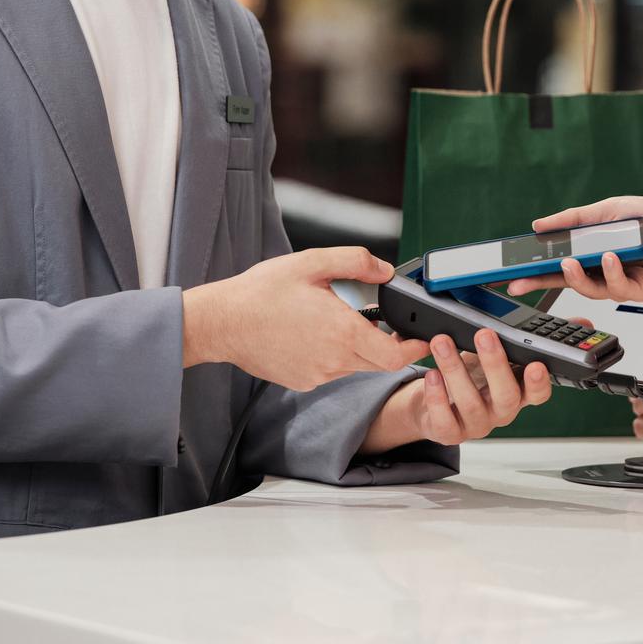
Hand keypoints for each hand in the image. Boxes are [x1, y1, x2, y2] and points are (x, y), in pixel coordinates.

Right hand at [183, 247, 426, 391]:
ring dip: (359, 348)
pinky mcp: (302, 381)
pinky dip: (334, 355)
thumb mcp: (312, 262)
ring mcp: (317, 375)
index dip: (414, 350)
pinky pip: (331, 370)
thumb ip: (355, 262)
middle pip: (379, 362)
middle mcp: (334, 360)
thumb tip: (385, 271)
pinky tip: (315, 333)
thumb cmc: (262, 291)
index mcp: (342, 331)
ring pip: (354, 366)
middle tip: (384, 322)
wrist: (221, 323)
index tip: (421, 338)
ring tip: (340, 320)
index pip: (395, 356)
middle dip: (388, 345)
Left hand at [367, 329, 553, 450]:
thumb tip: (580, 322)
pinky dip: (437, 396)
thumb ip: (533, 338)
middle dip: (495, 363)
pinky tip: (431, 375)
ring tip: (442, 343)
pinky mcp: (449, 432)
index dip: (539, 382)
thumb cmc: (472, 377)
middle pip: (506, 395)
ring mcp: (475, 424)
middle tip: (484, 334)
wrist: (434, 405)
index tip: (536, 364)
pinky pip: (444, 420)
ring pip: (471, 403)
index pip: (538, 393)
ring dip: (456, 369)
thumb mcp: (502, 354)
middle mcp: (500, 411)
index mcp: (518, 392)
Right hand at [527, 197, 642, 302]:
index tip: (511, 268)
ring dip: (576, 277)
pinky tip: (611, 257)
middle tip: (518, 282)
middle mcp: (605, 269)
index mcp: (595, 251)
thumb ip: (576, 217)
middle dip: (539, 282)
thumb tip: (541, 222)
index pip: (559, 260)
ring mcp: (621, 282)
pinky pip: (618, 288)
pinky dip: (611, 272)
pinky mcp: (640, 291)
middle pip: (566, 280)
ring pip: (589, 289)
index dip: (535, 265)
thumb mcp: (611, 208)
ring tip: (568, 261)